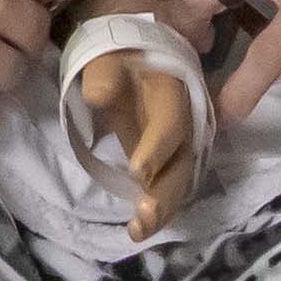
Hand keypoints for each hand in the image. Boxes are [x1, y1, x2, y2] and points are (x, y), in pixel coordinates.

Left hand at [71, 41, 204, 232]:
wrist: (137, 49)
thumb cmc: (118, 54)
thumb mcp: (109, 54)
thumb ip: (104, 74)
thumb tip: (95, 95)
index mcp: (172, 92)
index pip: (170, 123)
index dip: (157, 148)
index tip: (137, 172)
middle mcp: (186, 121)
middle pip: (183, 162)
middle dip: (165, 192)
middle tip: (143, 216)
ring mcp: (181, 143)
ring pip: (181, 180)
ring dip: (164, 208)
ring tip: (138, 230)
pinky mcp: (172, 158)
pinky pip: (172, 186)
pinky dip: (160, 209)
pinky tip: (140, 229)